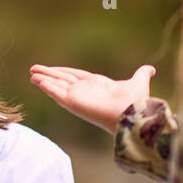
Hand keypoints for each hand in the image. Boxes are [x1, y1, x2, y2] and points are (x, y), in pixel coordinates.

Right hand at [29, 64, 156, 134]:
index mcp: (96, 85)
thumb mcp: (139, 82)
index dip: (63, 72)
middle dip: (49, 74)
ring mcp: (77, 96)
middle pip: (62, 79)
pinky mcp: (72, 101)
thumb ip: (141, 74)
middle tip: (34, 69)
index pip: (75, 76)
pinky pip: (55, 92)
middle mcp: (84, 91)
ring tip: (32, 73)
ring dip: (44, 79)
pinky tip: (37, 80)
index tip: (52, 69)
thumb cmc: (135, 101)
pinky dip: (46, 86)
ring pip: (56, 85)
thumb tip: (151, 68)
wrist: (130, 113)